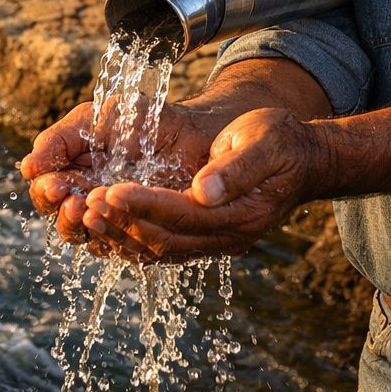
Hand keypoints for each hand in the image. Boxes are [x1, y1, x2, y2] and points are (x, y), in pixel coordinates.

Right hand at [19, 99, 224, 246]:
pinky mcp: (145, 238)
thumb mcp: (97, 119)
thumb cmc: (146, 122)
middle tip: (72, 201)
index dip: (47, 191)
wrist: (198, 132)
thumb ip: (60, 140)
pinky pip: (125, 249)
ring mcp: (118, 222)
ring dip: (87, 228)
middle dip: (64, 213)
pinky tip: (120, 221)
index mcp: (75, 176)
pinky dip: (119, 237)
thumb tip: (26, 168)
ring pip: (91, 239)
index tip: (55, 183)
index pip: (49, 194)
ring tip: (91, 208)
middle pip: (64, 222)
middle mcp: (92, 204)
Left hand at [79, 108, 330, 262]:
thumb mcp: (265, 141)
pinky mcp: (206, 238)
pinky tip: (106, 223)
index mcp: (243, 214)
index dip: (145, 205)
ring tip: (86, 215)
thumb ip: (236, 167)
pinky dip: (131, 238)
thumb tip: (204, 190)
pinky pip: (163, 247)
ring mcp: (217, 242)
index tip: (110, 191)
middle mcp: (229, 237)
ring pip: (161, 250)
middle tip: (87, 203)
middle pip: (167, 240)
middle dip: (124, 223)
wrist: (304, 159)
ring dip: (121, 235)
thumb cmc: (282, 141)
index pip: (185, 215)